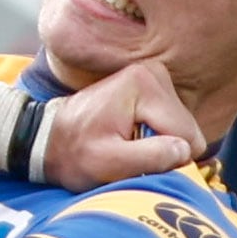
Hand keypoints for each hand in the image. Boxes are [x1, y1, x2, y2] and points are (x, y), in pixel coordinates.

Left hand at [33, 57, 214, 188]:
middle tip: (128, 155)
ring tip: (126, 146)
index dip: (167, 159)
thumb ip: (149, 157)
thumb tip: (185, 151)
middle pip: (186, 129)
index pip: (186, 134)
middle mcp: (154, 73)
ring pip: (181, 127)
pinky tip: (131, 139)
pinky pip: (172, 122)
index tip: (134, 162)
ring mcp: (155, 77)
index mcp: (144, 84)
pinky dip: (155, 136)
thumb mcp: (106, 164)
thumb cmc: (73, 153)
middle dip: (164, 149)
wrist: (50, 138)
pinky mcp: (153, 87)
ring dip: (159, 144)